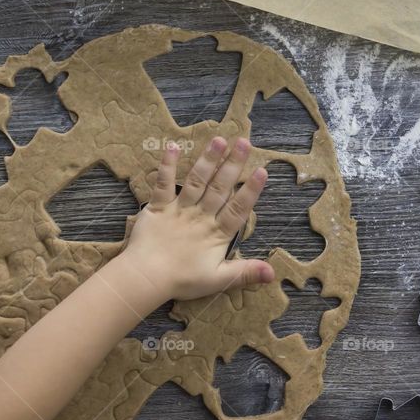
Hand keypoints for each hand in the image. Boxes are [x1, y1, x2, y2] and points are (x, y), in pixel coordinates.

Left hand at [119, 137, 273, 300]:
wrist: (145, 278)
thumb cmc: (182, 280)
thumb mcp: (218, 280)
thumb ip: (245, 272)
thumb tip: (273, 273)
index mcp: (217, 234)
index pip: (238, 208)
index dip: (251, 190)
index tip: (262, 171)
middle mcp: (201, 216)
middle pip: (220, 187)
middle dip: (233, 164)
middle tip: (244, 141)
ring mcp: (179, 210)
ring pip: (197, 181)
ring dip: (208, 159)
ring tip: (219, 140)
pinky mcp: (158, 207)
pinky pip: (164, 184)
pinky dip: (168, 166)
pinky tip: (173, 147)